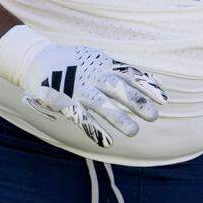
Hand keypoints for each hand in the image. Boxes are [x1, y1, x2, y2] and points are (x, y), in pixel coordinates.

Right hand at [0, 25, 167, 147]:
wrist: (38, 60)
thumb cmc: (76, 62)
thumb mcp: (99, 60)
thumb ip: (122, 72)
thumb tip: (154, 83)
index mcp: (103, 65)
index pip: (130, 74)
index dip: (147, 86)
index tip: (164, 99)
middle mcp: (93, 76)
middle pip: (119, 89)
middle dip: (136, 102)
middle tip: (154, 117)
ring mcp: (79, 89)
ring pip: (101, 104)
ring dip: (118, 118)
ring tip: (134, 132)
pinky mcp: (64, 101)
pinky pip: (80, 117)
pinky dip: (93, 129)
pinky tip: (107, 142)